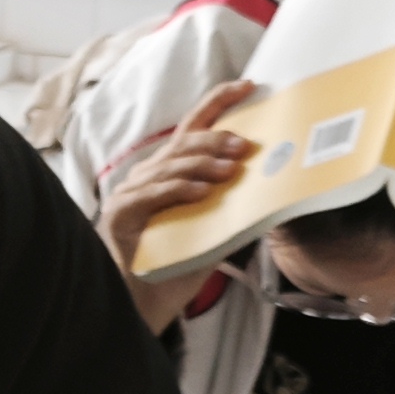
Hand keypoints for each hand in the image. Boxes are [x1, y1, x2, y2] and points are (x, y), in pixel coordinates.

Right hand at [95, 79, 255, 332]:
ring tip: (232, 169)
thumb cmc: (173, 269)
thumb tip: (274, 191)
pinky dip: (178, 190)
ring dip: (203, 164)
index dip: (218, 102)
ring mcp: (131, 193)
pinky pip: (152, 193)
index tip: (248, 85)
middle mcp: (147, 176)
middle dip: (216, 138)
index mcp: (169, 173)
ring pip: (169, 164)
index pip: (193, 128)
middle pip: (183, 142)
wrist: (140, 307)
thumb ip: (234, 209)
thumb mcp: (214, 234)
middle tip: (245, 146)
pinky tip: (203, 193)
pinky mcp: (120, 214)